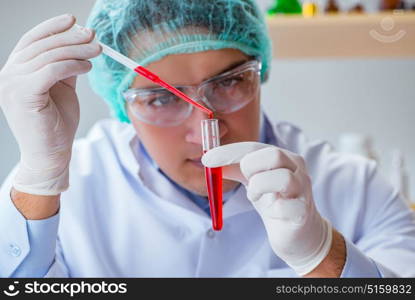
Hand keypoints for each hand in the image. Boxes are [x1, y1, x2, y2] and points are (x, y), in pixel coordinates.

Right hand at [0, 15, 100, 194]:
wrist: (51, 154)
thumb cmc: (56, 124)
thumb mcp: (62, 88)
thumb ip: (65, 67)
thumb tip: (81, 44)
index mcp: (15, 72)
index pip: (32, 41)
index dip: (52, 27)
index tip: (74, 20)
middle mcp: (8, 75)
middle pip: (42, 45)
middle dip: (71, 38)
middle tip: (93, 36)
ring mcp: (11, 84)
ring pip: (48, 56)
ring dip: (77, 50)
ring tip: (96, 51)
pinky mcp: (22, 94)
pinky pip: (51, 70)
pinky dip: (72, 65)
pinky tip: (87, 67)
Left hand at [202, 142, 332, 274]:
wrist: (300, 233)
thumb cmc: (276, 201)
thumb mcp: (252, 180)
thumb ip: (234, 169)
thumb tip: (209, 160)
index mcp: (283, 156)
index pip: (254, 146)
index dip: (228, 152)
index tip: (206, 159)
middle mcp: (297, 168)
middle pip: (274, 155)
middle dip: (250, 166)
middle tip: (245, 181)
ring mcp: (303, 190)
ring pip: (283, 178)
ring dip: (260, 187)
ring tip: (256, 196)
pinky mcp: (303, 212)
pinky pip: (287, 207)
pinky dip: (273, 209)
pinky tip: (272, 212)